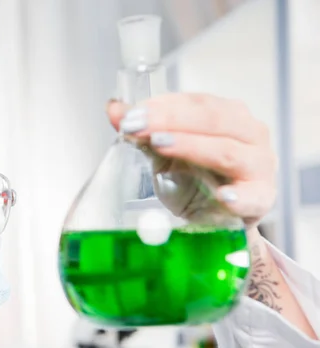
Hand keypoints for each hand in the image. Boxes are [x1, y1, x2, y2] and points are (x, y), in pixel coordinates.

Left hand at [107, 93, 277, 230]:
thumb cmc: (195, 179)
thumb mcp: (164, 153)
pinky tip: (223, 195)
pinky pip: (253, 195)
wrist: (215, 218)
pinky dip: (239, 196)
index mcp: (226, 114)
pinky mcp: (262, 198)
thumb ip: (142, 131)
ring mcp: (259, 165)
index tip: (129, 115)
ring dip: (193, 147)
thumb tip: (113, 108)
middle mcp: (248, 133)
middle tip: (136, 125)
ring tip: (160, 145)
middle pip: (212, 119)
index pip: (195, 101)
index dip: (161, 106)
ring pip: (228, 151)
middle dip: (170, 120)